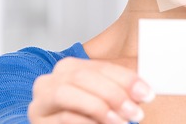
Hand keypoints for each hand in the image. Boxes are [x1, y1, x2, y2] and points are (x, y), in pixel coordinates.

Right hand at [28, 57, 154, 123]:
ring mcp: (40, 101)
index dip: (126, 79)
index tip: (148, 94)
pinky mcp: (37, 120)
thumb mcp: (105, 100)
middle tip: (136, 112)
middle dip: (114, 93)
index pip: (102, 67)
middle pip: (84, 77)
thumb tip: (143, 92)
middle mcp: (51, 80)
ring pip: (67, 93)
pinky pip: (63, 117)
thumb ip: (120, 91)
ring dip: (98, 107)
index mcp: (70, 68)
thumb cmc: (89, 118)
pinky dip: (86, 122)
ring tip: (120, 122)